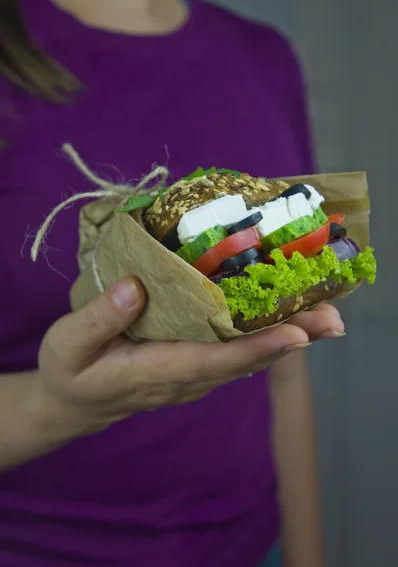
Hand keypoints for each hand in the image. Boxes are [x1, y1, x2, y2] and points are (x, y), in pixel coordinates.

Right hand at [36, 277, 343, 436]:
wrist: (72, 404)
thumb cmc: (68, 372)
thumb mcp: (68, 344)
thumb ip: (100, 318)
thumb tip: (136, 287)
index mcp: (154, 371)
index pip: (213, 360)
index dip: (255, 348)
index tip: (295, 334)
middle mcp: (183, 378)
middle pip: (243, 359)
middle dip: (289, 339)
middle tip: (332, 319)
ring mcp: (191, 375)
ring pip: (245, 357)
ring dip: (286, 337)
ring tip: (325, 315)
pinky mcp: (192, 366)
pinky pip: (234, 352)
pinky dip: (264, 335)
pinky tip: (286, 317)